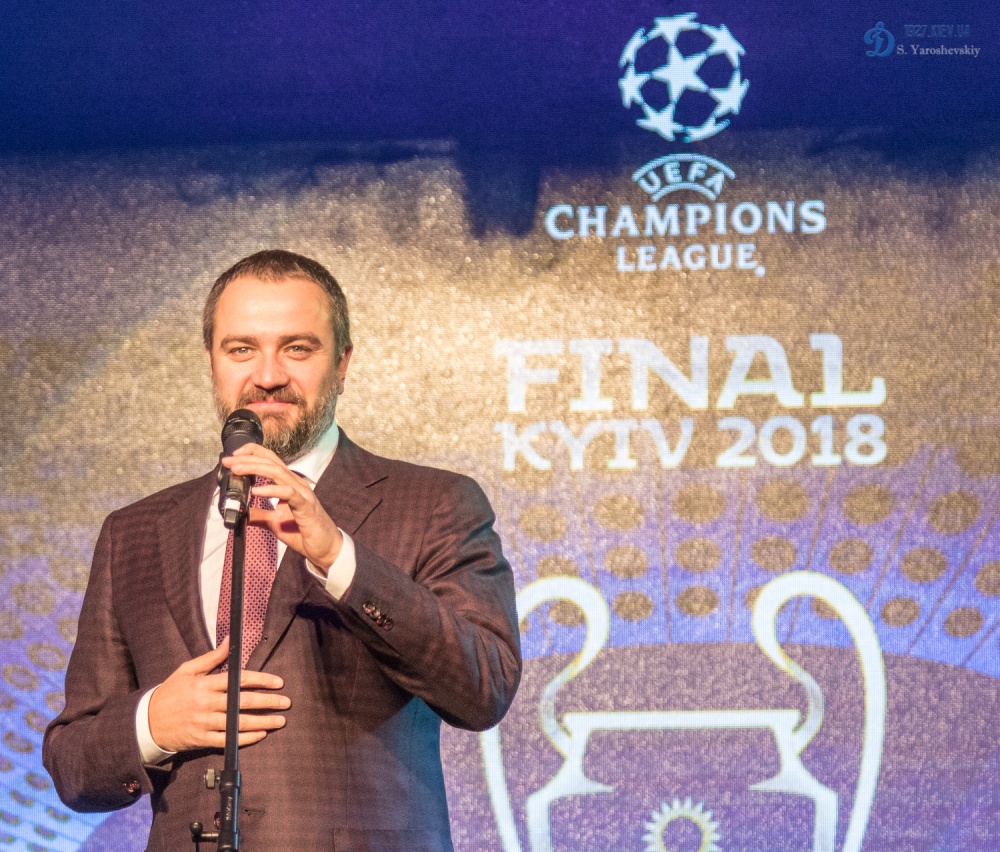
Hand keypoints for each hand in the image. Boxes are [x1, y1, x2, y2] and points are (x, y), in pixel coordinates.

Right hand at [147, 637, 288, 752]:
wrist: (147, 721)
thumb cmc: (171, 692)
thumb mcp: (188, 669)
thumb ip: (212, 657)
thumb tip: (231, 639)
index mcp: (205, 684)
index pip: (239, 680)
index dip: (261, 680)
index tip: (278, 683)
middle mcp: (207, 703)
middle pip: (243, 702)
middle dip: (268, 702)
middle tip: (286, 702)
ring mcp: (204, 723)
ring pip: (238, 723)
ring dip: (262, 722)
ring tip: (279, 720)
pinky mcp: (201, 740)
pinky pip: (228, 741)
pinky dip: (246, 739)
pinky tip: (261, 735)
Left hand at [222, 444, 343, 572]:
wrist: (324, 547)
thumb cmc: (304, 532)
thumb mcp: (275, 522)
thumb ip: (259, 515)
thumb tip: (241, 512)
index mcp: (289, 484)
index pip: (271, 461)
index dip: (253, 454)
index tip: (234, 456)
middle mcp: (296, 484)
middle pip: (271, 463)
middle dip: (248, 459)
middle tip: (228, 461)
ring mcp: (302, 493)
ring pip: (278, 472)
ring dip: (255, 468)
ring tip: (237, 470)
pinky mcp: (306, 506)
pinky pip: (288, 493)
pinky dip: (271, 490)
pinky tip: (256, 491)